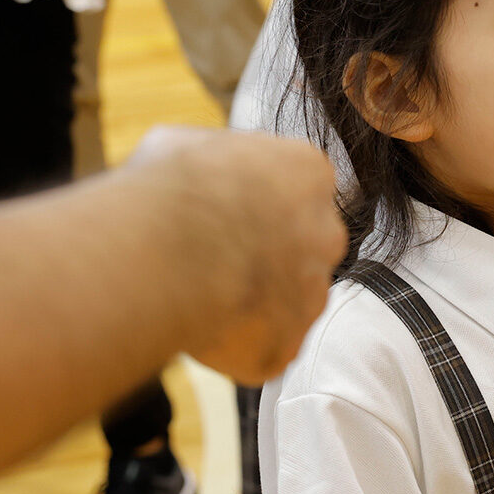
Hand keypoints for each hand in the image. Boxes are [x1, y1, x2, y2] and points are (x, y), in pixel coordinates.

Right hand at [126, 126, 345, 382]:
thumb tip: (194, 166)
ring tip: (197, 296)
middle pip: (299, 252)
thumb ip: (211, 159)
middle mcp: (327, 234)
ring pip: (284, 304)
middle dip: (261, 260)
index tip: (220, 218)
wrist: (166, 251)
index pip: (296, 194)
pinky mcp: (287, 344)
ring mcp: (312, 293)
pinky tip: (199, 328)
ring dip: (248, 304)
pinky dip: (234, 344)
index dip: (253, 210)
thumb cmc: (171, 187)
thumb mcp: (181, 145)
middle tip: (210, 262)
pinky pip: (263, 348)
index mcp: (308, 174)